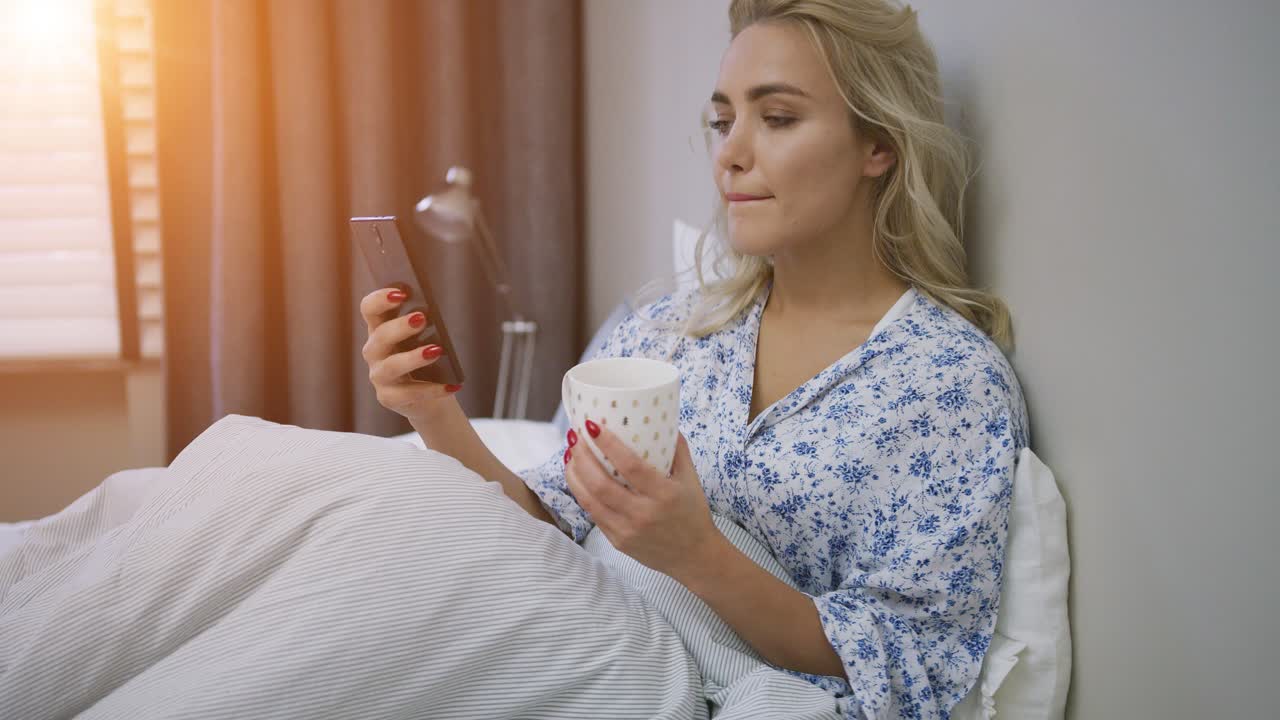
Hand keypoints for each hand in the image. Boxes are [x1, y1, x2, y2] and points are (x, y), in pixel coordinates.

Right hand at [359, 288, 461, 420]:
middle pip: (380, 336)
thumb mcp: (427, 339)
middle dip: (399, 326)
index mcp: (380, 329)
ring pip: (391, 366)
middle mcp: (374, 351)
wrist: (432, 397)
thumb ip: (427, 325)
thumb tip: (438, 312)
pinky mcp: (388, 397)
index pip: (369, 309)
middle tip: (422, 318)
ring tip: (436, 351)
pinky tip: (452, 386)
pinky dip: (432, 389)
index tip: (401, 293)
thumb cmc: (429, 360)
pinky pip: (408, 394)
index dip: (380, 299)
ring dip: (413, 357)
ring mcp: (379, 376)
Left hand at [564, 418, 720, 579]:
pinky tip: (576, 477)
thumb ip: (678, 449)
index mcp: (664, 495)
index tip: (592, 425)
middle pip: (601, 484)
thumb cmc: (692, 513)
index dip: (609, 445)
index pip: (631, 467)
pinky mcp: (617, 542)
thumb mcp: (691, 479)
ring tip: (570, 454)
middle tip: (574, 436)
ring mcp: (627, 531)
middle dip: (582, 457)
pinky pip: (593, 514)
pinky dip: (581, 493)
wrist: (694, 557)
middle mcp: (644, 514)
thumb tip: (662, 420)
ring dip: (574, 475)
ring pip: (590, 501)